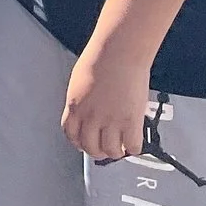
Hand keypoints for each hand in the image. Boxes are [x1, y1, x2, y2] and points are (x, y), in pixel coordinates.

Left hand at [63, 43, 151, 162]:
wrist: (119, 52)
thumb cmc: (101, 59)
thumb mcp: (80, 82)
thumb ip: (82, 100)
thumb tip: (88, 109)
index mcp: (75, 106)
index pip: (70, 134)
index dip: (78, 142)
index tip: (84, 144)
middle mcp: (90, 116)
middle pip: (89, 147)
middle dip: (97, 152)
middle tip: (105, 150)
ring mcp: (110, 120)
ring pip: (110, 150)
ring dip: (116, 152)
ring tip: (120, 148)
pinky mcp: (130, 121)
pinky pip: (132, 146)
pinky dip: (133, 148)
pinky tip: (134, 143)